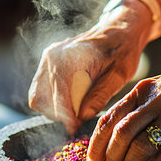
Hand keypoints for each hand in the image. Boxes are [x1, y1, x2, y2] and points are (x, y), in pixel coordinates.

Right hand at [28, 0, 152, 133]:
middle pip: (42, 100)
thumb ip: (100, 95)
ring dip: (54, 109)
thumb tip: (82, 116)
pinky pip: (39, 91)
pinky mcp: (46, 64)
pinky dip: (52, 102)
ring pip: (37, 97)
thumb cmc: (123, 52)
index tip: (75, 129)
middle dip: (60, 114)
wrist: (119, 31)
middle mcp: (52, 57)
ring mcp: (46, 60)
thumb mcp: (119, 75)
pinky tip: (71, 102)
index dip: (66, 117)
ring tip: (76, 110)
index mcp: (69, 58)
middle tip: (79, 120)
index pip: (58, 96)